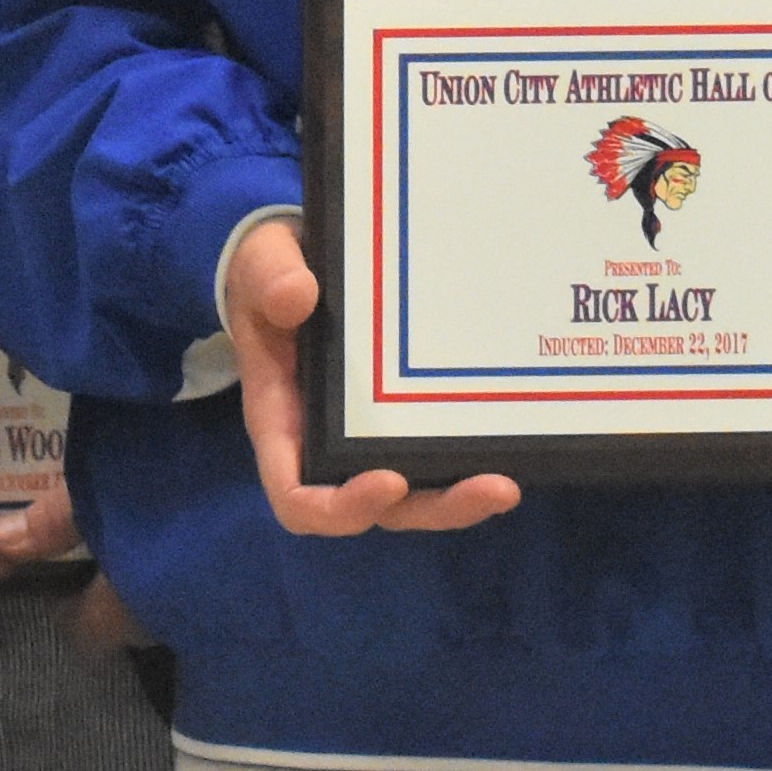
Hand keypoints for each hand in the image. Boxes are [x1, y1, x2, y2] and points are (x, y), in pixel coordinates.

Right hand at [227, 215, 516, 538]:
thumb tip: (297, 296)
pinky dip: (469, 459)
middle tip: (493, 489)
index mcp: (282, 421)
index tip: (389, 482)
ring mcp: (369, 435)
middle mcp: (326, 443)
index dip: (342, 507)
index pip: (298, 497)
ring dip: (459, 497)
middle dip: (433, 507)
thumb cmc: (270, 274)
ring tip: (506, 487)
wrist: (296, 262)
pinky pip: (434, 456)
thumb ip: (270, 277)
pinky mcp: (404, 415)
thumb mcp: (261, 262)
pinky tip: (510, 443)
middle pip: (378, 508)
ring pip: (415, 494)